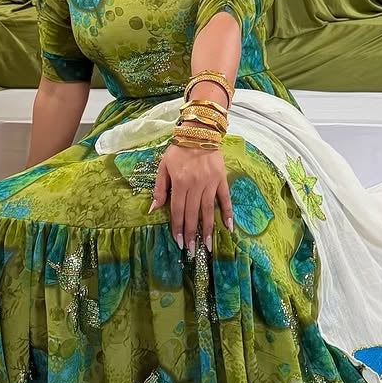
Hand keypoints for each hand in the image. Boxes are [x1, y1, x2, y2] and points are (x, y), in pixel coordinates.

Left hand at [148, 140, 233, 256]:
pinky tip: (228, 227)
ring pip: (208, 210)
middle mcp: (195, 185)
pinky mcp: (221, 180)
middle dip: (191, 233)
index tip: (178, 242)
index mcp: (180, 183)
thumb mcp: (163, 166)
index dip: (177, 227)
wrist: (199, 132)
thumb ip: (159, 188)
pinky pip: (225, 199)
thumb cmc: (178, 150)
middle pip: (192, 214)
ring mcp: (210, 183)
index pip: (177, 210)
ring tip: (207, 245)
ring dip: (207, 229)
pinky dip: (227, 213)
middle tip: (191, 250)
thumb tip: (153, 209)